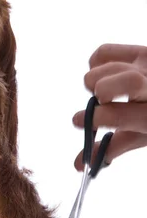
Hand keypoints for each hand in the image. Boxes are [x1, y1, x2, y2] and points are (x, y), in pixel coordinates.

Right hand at [73, 43, 146, 169]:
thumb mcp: (141, 138)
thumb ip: (110, 149)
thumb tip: (78, 166)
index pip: (117, 115)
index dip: (93, 118)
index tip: (78, 121)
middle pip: (124, 82)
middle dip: (101, 91)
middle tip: (98, 101)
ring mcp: (146, 65)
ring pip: (107, 67)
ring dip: (94, 80)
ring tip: (101, 92)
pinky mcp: (140, 51)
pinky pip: (104, 51)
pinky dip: (95, 63)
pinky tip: (102, 75)